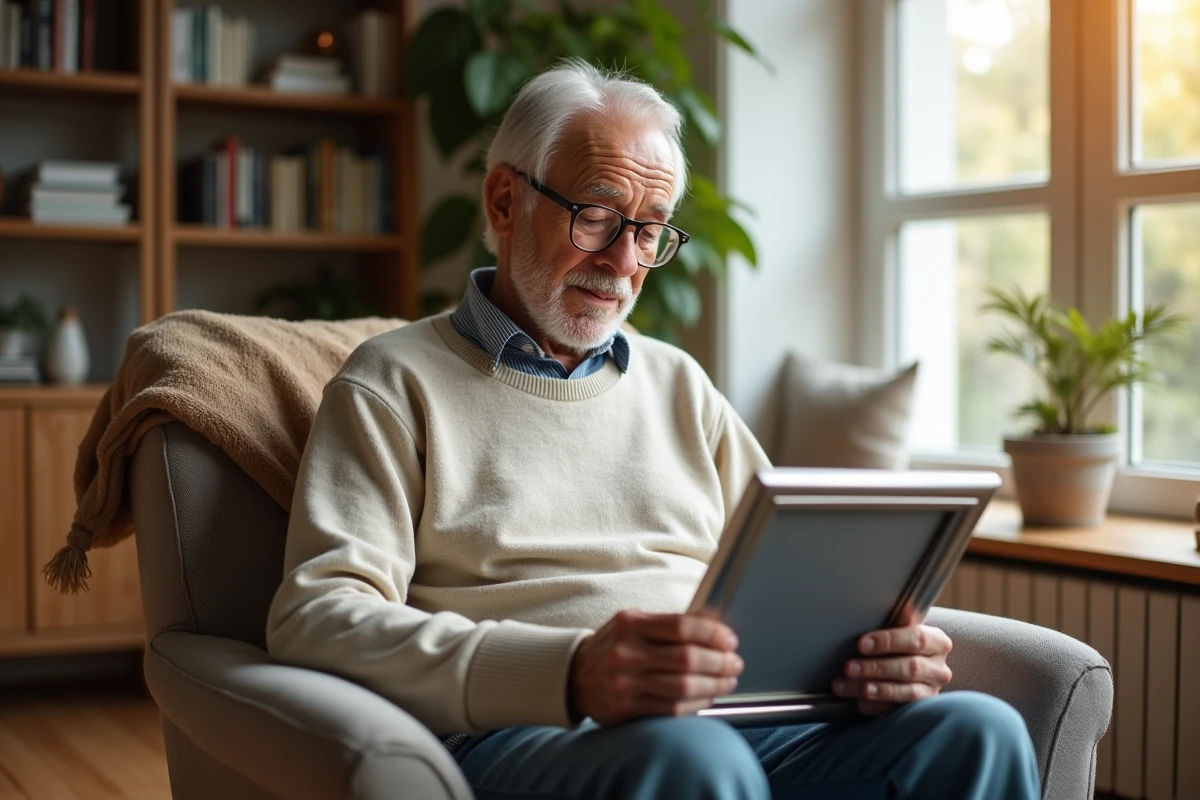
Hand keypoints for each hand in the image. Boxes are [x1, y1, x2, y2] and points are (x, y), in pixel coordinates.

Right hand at [568, 609, 743, 725]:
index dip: (712, 633)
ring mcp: (624, 683)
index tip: (729, 640)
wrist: (574, 676)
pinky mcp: (624, 709)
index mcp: (630, 624)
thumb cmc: (614, 645)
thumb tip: (714, 621)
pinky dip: (695, 703)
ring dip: (713, 684)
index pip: (681, 627)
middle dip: (719, 662)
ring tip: (727, 680)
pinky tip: (707, 696)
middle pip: (686, 659)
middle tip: (735, 663)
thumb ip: (669, 623)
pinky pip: (670, 709)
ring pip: (682, 687)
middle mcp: (625, 653)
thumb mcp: (634, 623)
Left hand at [832, 608, 952, 715]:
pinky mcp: (919, 710)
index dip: (889, 641)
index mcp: (937, 642)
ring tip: (847, 686)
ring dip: (874, 689)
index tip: (862, 644)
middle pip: (910, 668)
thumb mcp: (901, 629)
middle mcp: (939, 669)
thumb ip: (901, 620)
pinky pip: (897, 711)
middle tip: (849, 667)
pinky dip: (875, 706)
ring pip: (905, 693)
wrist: (906, 664)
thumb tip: (904, 606)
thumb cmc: (901, 644)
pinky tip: (857, 702)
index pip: (917, 639)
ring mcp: (931, 692)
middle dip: (876, 667)